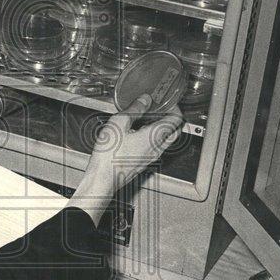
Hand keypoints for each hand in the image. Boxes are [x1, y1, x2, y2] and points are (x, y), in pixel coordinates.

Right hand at [67, 95, 183, 224]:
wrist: (103, 179)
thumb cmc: (109, 156)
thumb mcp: (119, 123)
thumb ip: (134, 109)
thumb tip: (144, 100)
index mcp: (155, 136)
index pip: (176, 119)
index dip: (174, 107)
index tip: (167, 101)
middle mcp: (157, 148)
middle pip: (175, 131)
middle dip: (171, 118)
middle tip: (161, 110)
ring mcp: (152, 157)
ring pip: (166, 140)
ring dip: (162, 128)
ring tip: (148, 120)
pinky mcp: (144, 163)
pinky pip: (155, 148)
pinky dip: (153, 138)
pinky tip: (138, 134)